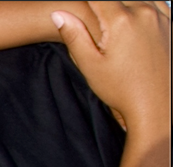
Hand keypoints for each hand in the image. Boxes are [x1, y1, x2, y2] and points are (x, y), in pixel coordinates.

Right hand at [52, 1, 170, 132]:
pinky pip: (157, 2)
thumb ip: (74, 36)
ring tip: (108, 13)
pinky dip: (142, 4)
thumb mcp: (90, 66)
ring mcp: (161, 17)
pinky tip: (132, 13)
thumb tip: (58, 14)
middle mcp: (143, 13)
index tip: (73, 7)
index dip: (84, 1)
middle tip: (92, 14)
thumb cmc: (121, 89)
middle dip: (102, 4)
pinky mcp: (171, 24)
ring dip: (122, 4)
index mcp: (120, 21)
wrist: (157, 105)